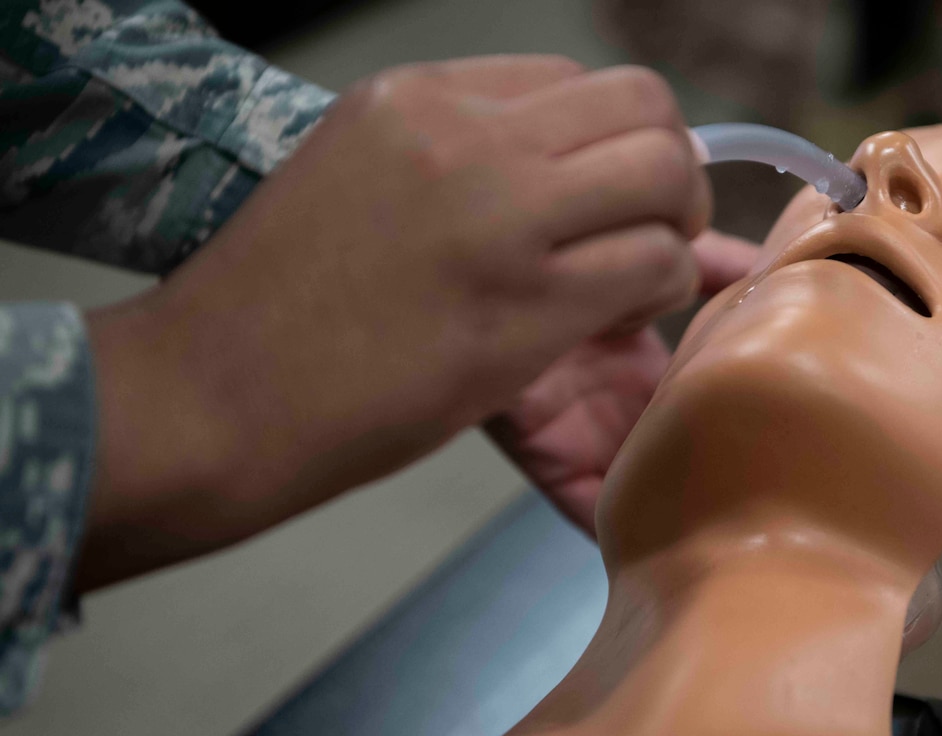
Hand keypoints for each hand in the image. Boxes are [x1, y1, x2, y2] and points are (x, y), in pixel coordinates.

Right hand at [82, 55, 711, 583]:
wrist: (211, 396)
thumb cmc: (272, 308)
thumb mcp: (351, 180)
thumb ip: (450, 164)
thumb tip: (546, 175)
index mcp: (418, 98)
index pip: (572, 79)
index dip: (609, 140)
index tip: (602, 196)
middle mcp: (465, 137)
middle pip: (641, 107)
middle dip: (669, 170)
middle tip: (652, 229)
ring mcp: (498, 216)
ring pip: (664, 174)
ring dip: (676, 229)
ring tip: (640, 281)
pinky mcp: (525, 306)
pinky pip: (653, 264)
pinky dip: (661, 292)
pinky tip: (618, 325)